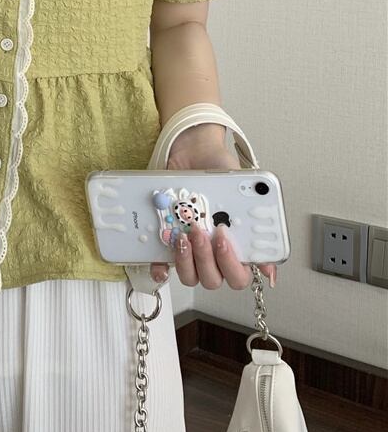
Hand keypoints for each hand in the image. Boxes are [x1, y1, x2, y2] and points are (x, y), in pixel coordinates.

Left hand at [149, 126, 276, 289]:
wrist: (193, 152)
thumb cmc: (219, 170)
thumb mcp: (242, 187)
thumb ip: (255, 216)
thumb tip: (271, 255)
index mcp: (236, 246)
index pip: (239, 276)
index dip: (232, 265)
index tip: (223, 239)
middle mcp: (213, 255)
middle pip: (213, 279)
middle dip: (206, 258)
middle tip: (201, 231)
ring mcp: (190, 252)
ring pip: (190, 276)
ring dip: (186, 260)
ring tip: (182, 235)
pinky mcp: (168, 245)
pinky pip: (164, 268)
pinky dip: (161, 267)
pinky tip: (159, 260)